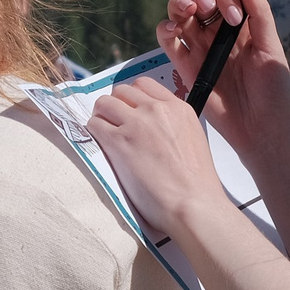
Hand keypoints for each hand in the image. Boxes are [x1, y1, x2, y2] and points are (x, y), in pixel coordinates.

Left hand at [85, 76, 233, 234]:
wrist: (192, 204)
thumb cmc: (196, 185)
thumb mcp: (192, 141)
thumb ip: (172, 127)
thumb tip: (154, 131)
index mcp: (179, 109)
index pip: (145, 85)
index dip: (132, 98)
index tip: (129, 111)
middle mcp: (157, 110)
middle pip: (122, 91)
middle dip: (115, 106)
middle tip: (114, 124)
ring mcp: (137, 123)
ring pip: (104, 103)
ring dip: (101, 117)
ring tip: (105, 135)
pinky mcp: (118, 141)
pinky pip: (94, 125)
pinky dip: (93, 133)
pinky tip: (101, 147)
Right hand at [158, 0, 289, 166]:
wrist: (260, 129)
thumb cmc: (272, 91)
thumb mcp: (271, 49)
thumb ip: (259, 13)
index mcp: (241, 22)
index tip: (234, 17)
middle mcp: (217, 30)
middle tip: (209, 11)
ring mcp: (199, 47)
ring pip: (178, 12)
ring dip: (178, 4)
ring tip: (189, 13)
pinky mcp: (185, 66)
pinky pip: (168, 40)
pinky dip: (165, 29)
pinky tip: (174, 31)